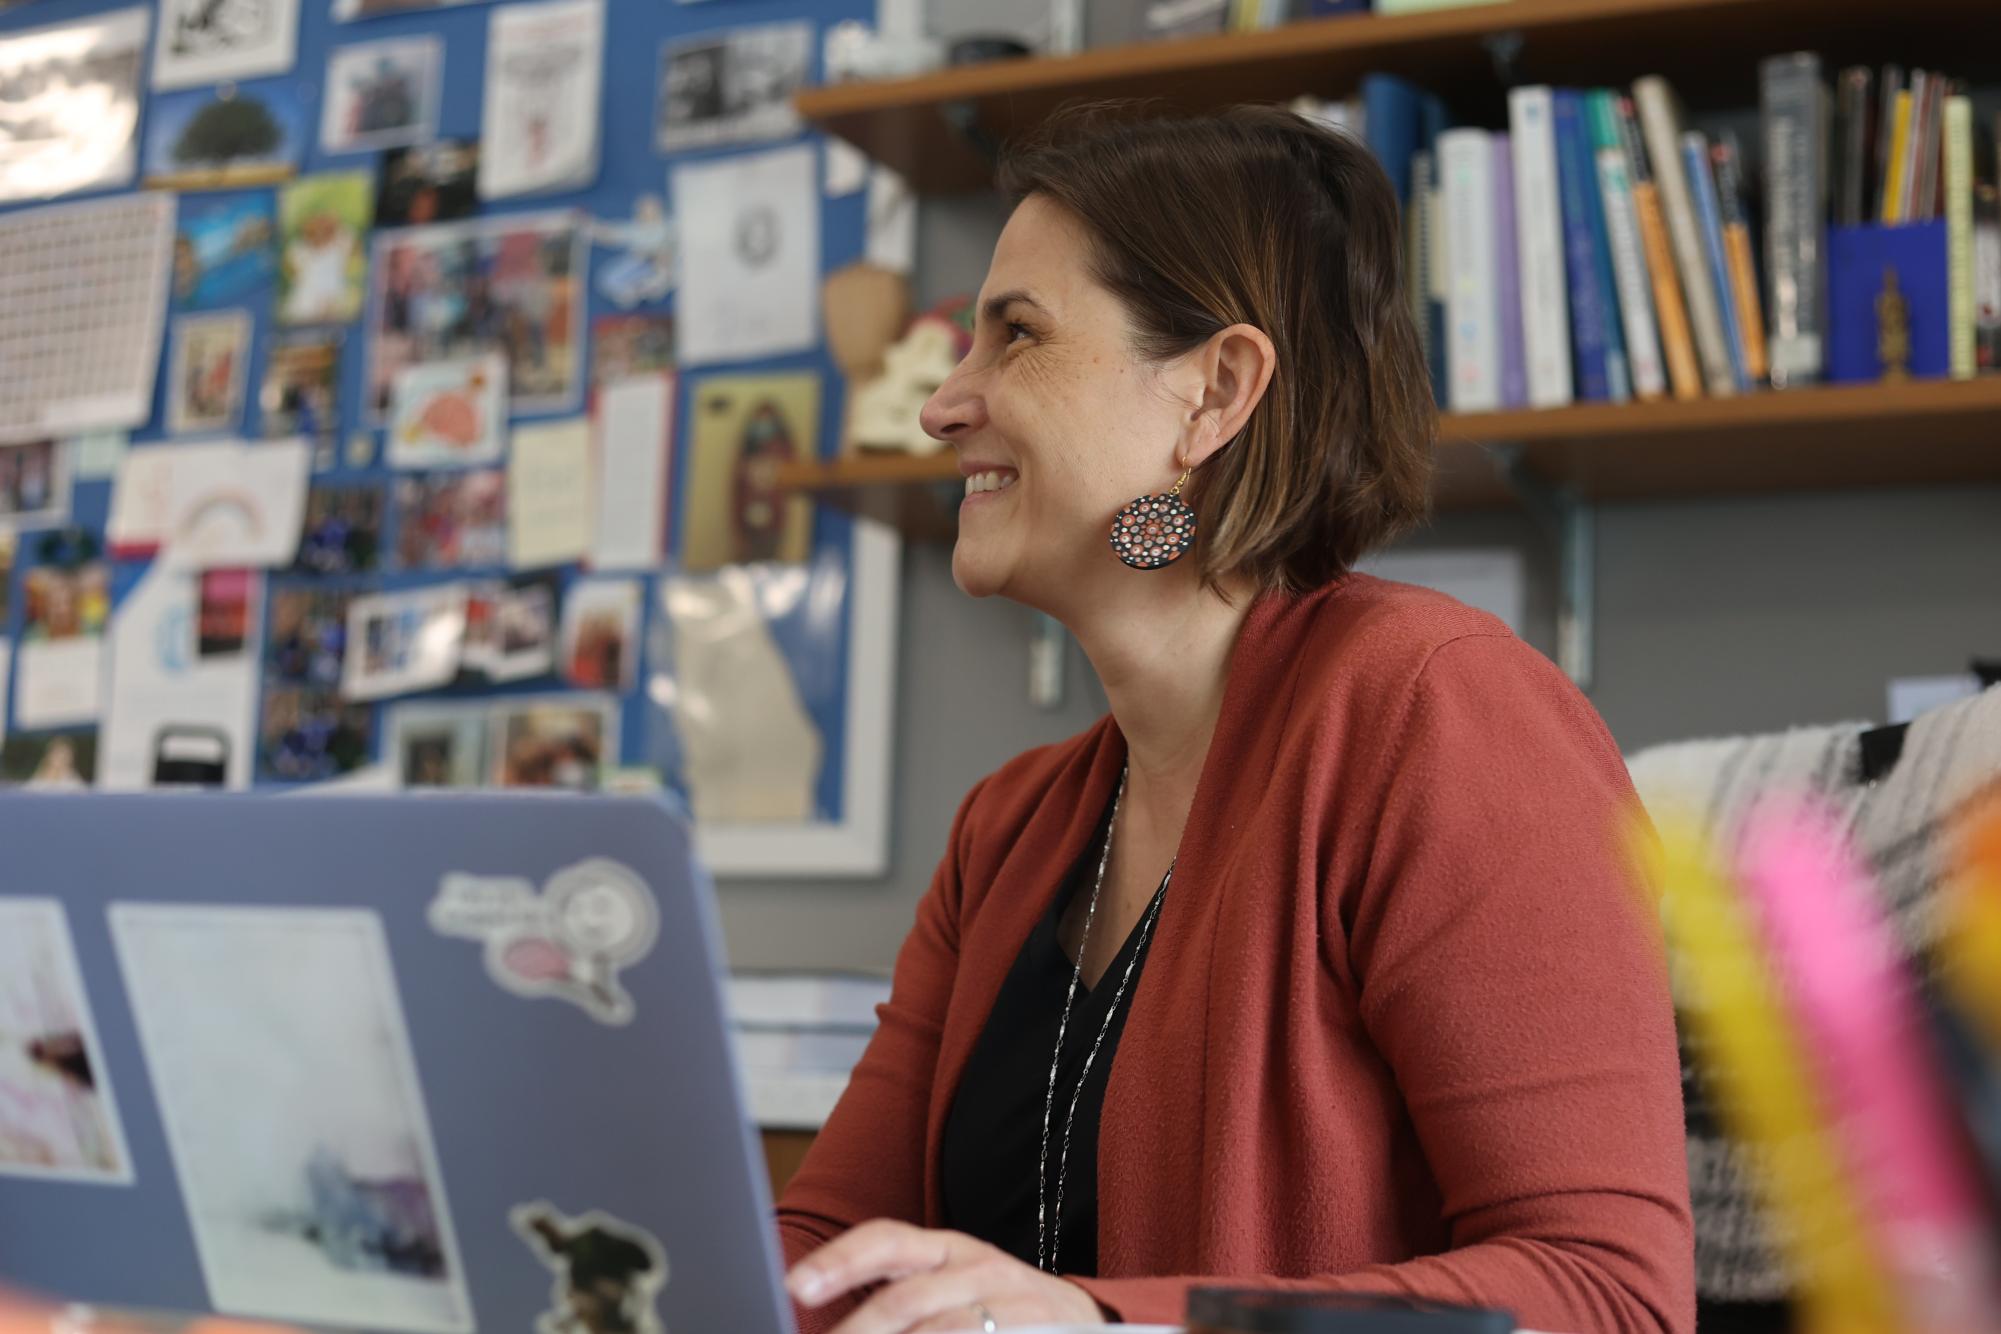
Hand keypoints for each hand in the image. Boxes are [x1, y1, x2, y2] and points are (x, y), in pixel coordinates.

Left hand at [787, 1220, 1104, 1332]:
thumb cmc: (996, 1306)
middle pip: (905, 1298)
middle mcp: (975, 1267)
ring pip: (941, 1330)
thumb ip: (895, 1297)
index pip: (885, 1241)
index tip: (796, 1285)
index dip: (840, 1260)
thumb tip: (821, 1315)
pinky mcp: (1032, 1331)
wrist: (1083, 1319)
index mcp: (945, 1248)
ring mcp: (1008, 1302)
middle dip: (859, 1331)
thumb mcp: (947, 1286)